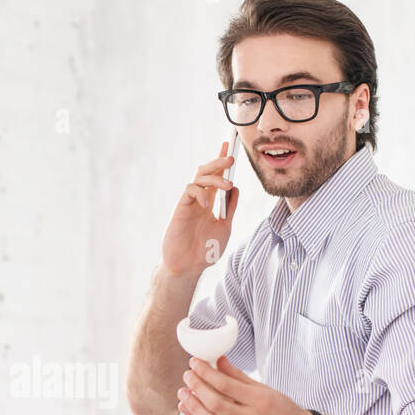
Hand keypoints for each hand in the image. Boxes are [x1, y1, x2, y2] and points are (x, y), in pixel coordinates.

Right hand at [160, 140, 240, 277]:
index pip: (215, 177)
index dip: (221, 162)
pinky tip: (207, 205)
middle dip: (218, 162)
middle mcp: (198, 200)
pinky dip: (201, 193)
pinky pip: (189, 191)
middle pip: (206, 172)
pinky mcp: (180, 209)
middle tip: (231, 158)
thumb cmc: (204, 251)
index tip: (229, 146)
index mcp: (209, 203)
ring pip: (198, 178)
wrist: (188, 267)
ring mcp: (188, 203)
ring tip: (227, 184)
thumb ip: (229, 208)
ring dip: (214, 178)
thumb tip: (235, 187)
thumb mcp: (224, 227)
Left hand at [176, 356, 311, 414]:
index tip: (195, 362)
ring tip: (182, 392)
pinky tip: (188, 408)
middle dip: (197, 386)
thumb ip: (239, 376)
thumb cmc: (281, 410)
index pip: (226, 384)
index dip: (206, 372)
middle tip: (187, 375)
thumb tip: (218, 359)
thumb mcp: (264, 390)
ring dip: (193, 405)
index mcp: (260, 400)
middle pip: (216, 402)